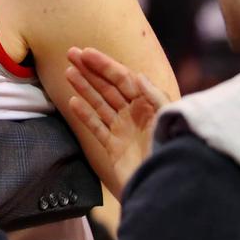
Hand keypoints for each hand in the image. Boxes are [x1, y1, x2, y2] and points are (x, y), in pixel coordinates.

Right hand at [65, 47, 170, 197]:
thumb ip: (154, 96)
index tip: (86, 53)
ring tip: (68, 72)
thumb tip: (137, 75)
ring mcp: (122, 129)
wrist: (164, 186)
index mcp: (148, 104)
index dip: (104, 65)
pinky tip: (73, 101)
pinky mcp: (113, 147)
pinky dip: (84, 114)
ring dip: (84, 87)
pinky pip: (96, 127)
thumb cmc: (170, 151)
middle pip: (108, 87)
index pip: (123, 78)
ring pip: (99, 103)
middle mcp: (134, 114)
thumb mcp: (167, 119)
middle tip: (71, 54)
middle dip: (90, 70)